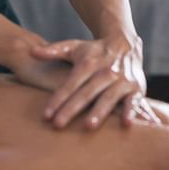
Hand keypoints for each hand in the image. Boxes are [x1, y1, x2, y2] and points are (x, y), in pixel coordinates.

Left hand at [30, 33, 150, 129]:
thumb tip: (32, 51)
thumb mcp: (75, 48)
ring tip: (88, 126)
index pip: (71, 83)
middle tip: (58, 124)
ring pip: (109, 97)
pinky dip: (131, 110)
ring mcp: (122, 80)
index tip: (45, 115)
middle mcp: (106, 71)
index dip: (58, 98)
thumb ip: (54, 50)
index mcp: (89, 63)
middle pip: (86, 92)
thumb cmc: (94, 51)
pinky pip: (134, 100)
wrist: (126, 43)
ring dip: (99, 111)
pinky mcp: (136, 87)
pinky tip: (126, 123)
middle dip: (72, 108)